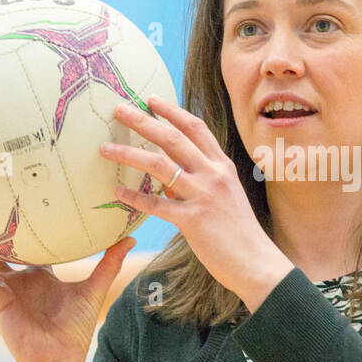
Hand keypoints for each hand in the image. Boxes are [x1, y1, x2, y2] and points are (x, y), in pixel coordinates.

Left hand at [99, 96, 291, 312]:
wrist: (256, 262)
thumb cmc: (238, 233)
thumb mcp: (225, 197)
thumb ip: (200, 182)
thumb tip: (168, 177)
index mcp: (222, 166)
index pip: (196, 128)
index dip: (172, 111)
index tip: (150, 99)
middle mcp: (214, 175)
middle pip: (173, 138)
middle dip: (143, 121)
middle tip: (119, 109)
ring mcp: (204, 195)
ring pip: (159, 165)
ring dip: (129, 154)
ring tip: (105, 149)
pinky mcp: (193, 220)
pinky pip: (156, 204)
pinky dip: (134, 197)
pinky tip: (117, 192)